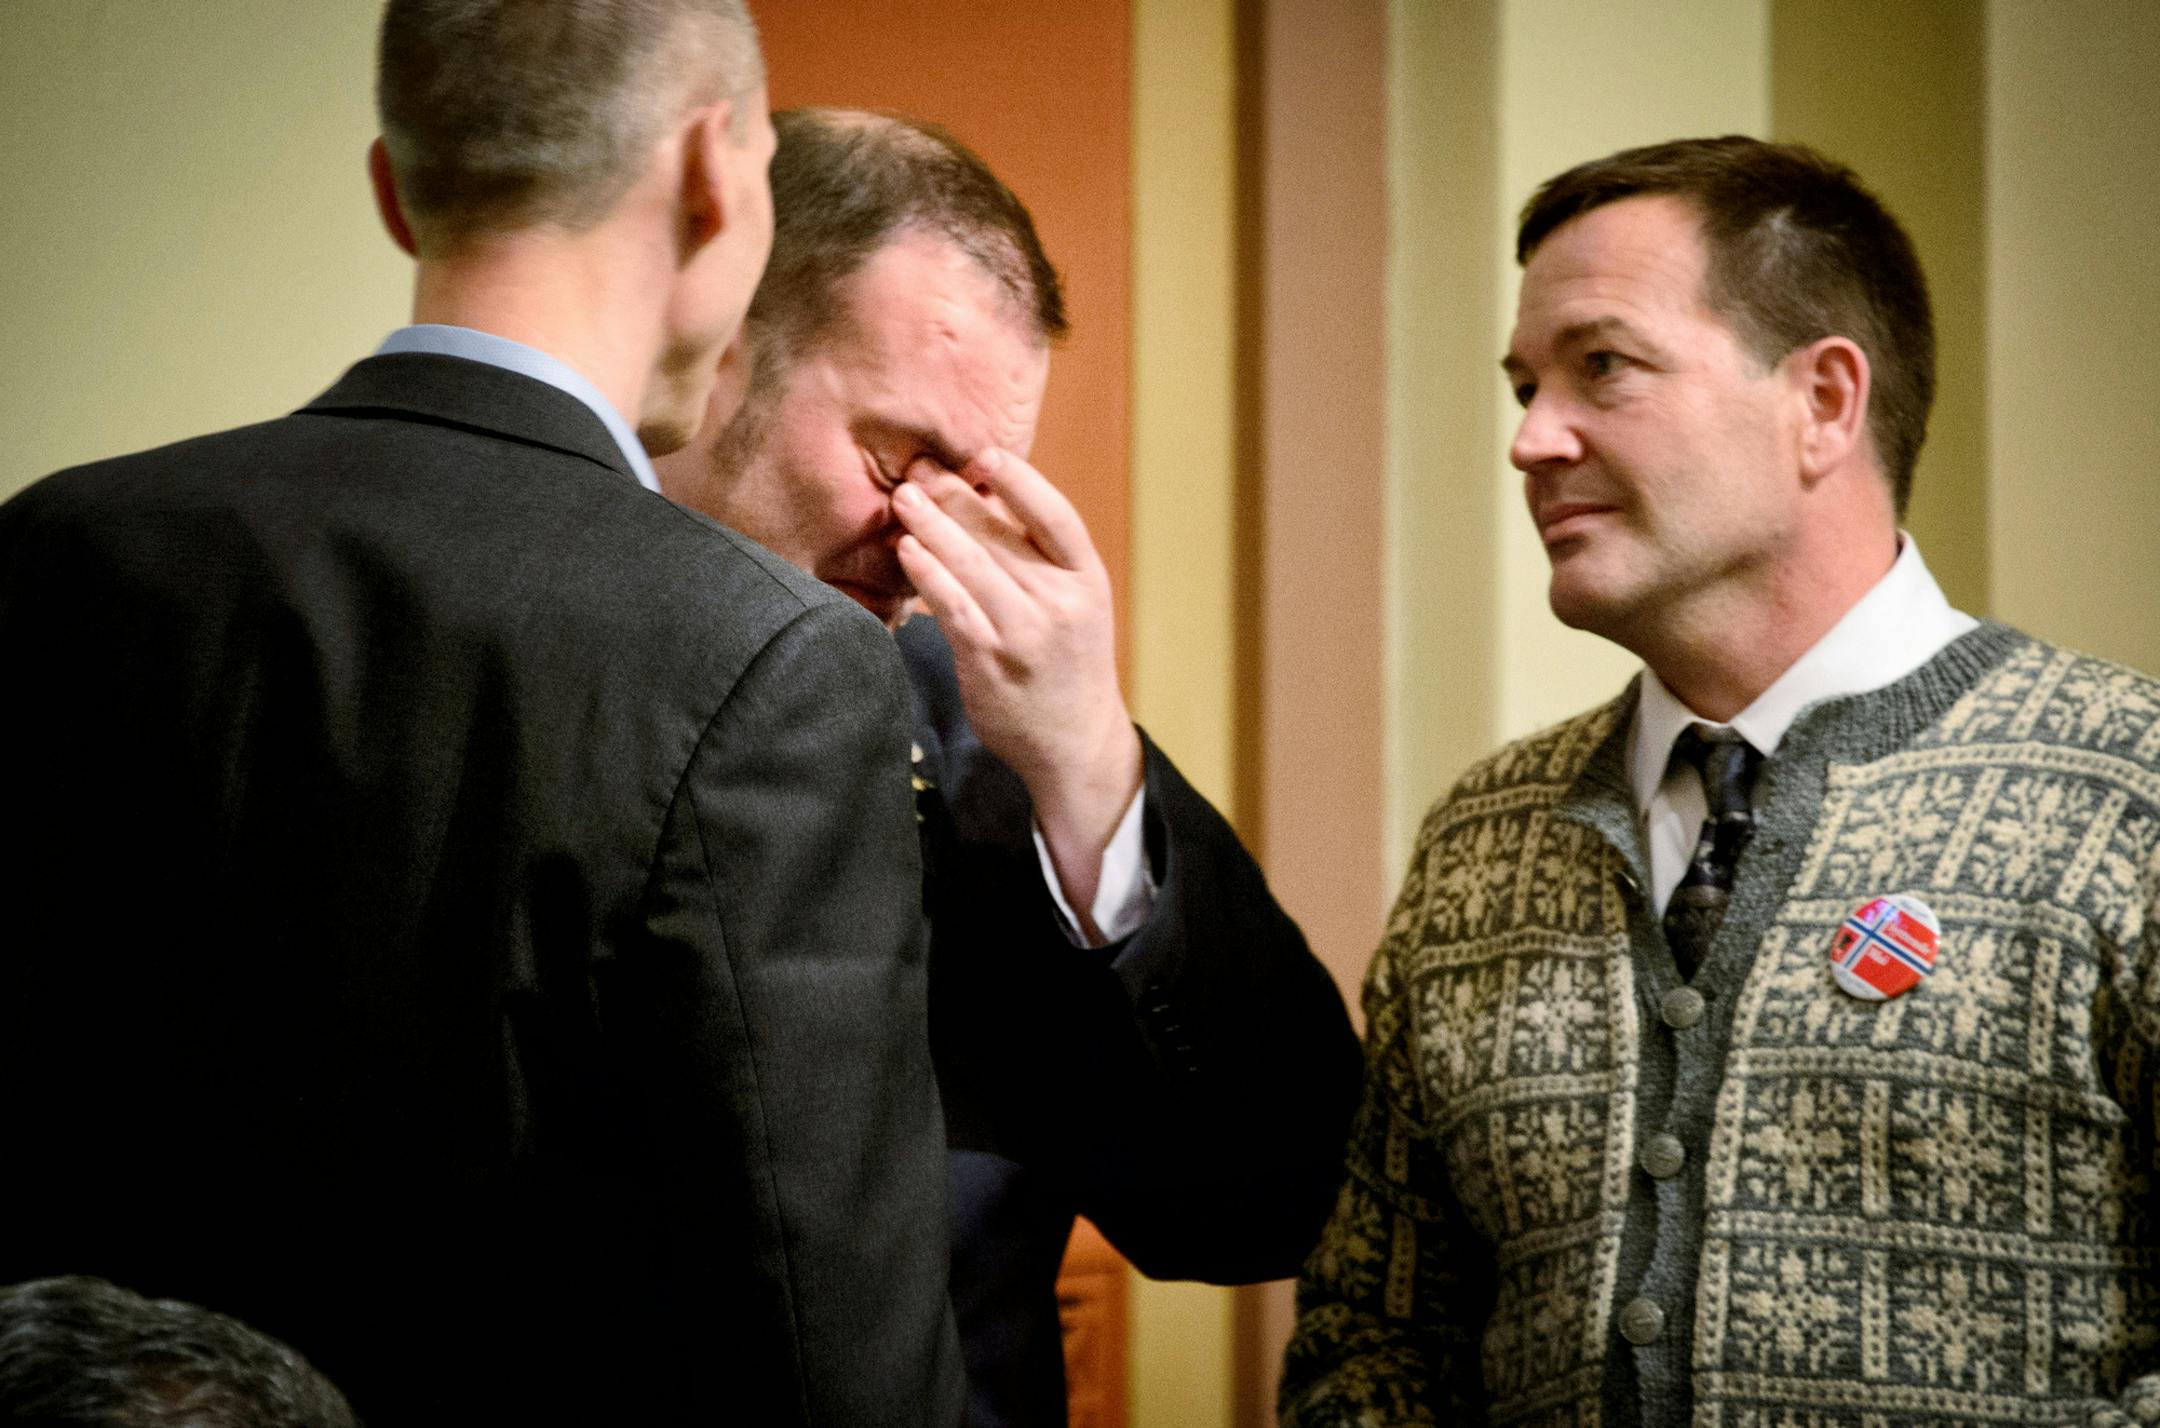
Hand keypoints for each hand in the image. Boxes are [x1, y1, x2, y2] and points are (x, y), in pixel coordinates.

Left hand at [892, 448, 1142, 934]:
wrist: (1075, 740)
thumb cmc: (1067, 662)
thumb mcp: (1075, 603)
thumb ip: (1039, 558)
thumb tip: (985, 497)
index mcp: (1087, 579)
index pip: (1056, 517)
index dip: (1021, 481)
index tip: (985, 454)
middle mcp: (1060, 602)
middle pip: (1001, 535)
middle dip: (955, 496)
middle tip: (919, 468)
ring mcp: (1025, 632)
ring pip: (971, 565)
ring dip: (932, 526)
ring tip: (904, 499)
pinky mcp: (989, 660)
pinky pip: (952, 606)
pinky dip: (927, 573)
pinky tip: (906, 550)